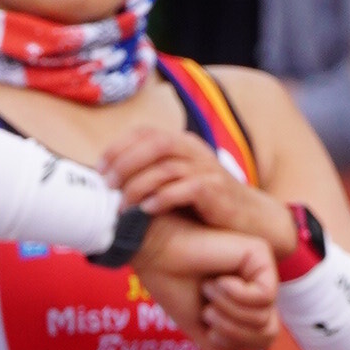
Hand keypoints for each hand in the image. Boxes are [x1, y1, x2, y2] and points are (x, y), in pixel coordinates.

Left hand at [93, 106, 294, 249]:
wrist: (249, 218)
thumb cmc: (205, 202)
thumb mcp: (177, 180)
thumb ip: (151, 174)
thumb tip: (109, 181)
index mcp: (181, 143)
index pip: (144, 132)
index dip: (118, 147)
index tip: (100, 169)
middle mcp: (193, 150)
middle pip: (153, 144)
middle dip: (124, 163)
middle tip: (107, 185)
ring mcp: (205, 168)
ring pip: (165, 168)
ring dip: (138, 186)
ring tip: (122, 205)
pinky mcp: (215, 189)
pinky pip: (185, 188)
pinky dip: (162, 199)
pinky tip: (148, 211)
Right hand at [130, 209, 280, 349]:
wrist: (154, 253)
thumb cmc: (170, 283)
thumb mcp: (196, 325)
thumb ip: (216, 348)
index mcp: (245, 302)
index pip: (262, 341)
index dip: (235, 344)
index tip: (207, 328)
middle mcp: (258, 284)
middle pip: (270, 332)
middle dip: (235, 331)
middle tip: (209, 314)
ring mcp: (262, 269)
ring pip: (266, 316)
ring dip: (230, 311)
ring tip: (209, 291)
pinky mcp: (260, 255)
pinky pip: (264, 295)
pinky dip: (236, 296)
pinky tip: (217, 279)